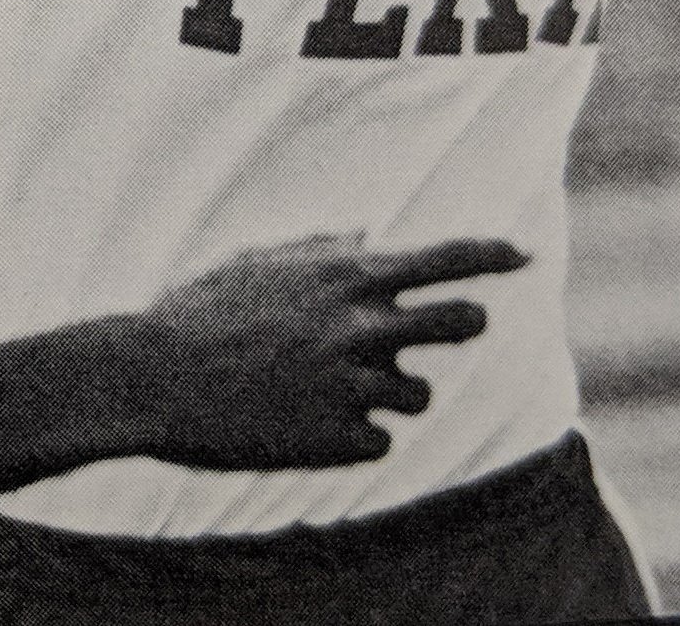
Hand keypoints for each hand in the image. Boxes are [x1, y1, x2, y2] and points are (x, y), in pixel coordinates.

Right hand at [136, 235, 527, 470]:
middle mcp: (361, 327)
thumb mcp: (260, 262)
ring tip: (326, 386)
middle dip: (464, 322)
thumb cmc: (201, 312)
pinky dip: (349, 434)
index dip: (490, 254)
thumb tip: (367, 238)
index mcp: (344, 278)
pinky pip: (377, 439)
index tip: (524, 254)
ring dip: (390, 391)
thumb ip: (322, 250)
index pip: (441, 258)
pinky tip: (299, 422)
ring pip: (418, 393)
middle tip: (450, 326)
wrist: (155, 377)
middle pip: (462, 321)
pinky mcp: (341, 441)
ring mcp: (354, 386)